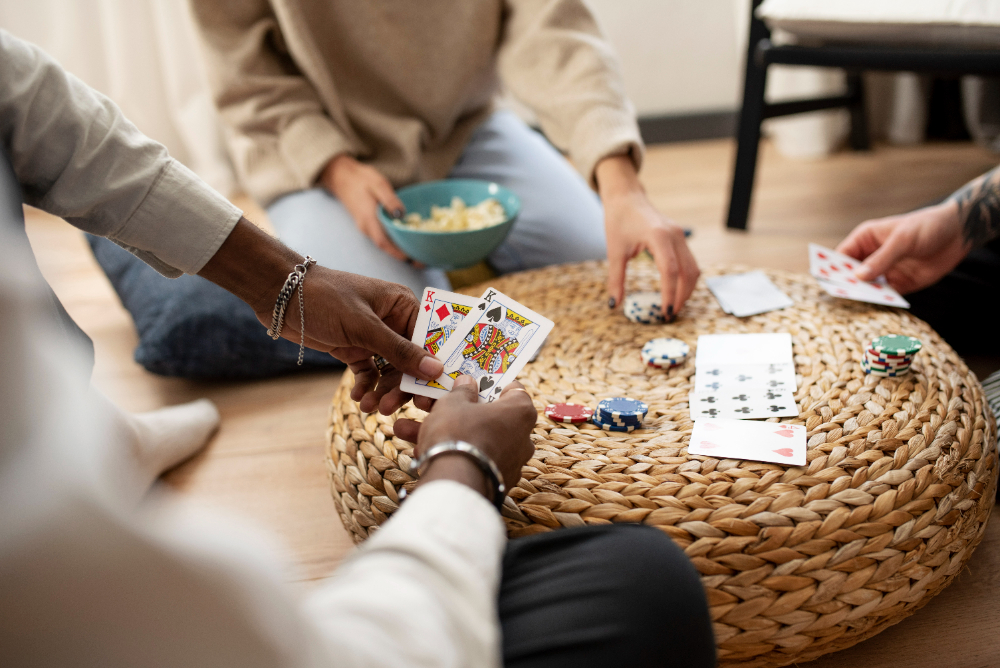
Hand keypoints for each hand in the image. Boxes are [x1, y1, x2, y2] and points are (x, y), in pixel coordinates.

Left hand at [276, 267, 446, 412]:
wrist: (281, 296)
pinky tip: (358, 397)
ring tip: (369, 406)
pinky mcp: (355, 348)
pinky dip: (366, 386)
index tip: (431, 393)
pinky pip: (369, 373)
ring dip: (382, 390)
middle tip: (389, 407)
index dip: (431, 367)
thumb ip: (400, 350)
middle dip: (401, 385)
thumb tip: (436, 369)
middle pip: (409, 360)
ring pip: (389, 371)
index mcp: (403, 305)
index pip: (428, 339)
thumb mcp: (364, 326)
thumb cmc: (325, 298)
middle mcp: (393, 321)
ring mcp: (373, 336)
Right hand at [321, 154, 409, 260]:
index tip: (413, 258)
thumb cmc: (361, 178)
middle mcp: (366, 227)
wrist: (341, 177)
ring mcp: (366, 227)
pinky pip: (383, 238)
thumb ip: (390, 199)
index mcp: (368, 218)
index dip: (398, 252)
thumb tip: (401, 214)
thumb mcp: (378, 184)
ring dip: (400, 251)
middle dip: (403, 256)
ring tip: (418, 255)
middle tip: (422, 261)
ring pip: (384, 244)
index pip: (383, 242)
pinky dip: (395, 243)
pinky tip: (407, 242)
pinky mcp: (368, 225)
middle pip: (386, 247)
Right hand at [394, 377, 536, 495]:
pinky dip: (452, 457)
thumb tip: (467, 382)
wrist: (455, 484)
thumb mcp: (453, 403)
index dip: (491, 384)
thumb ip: (462, 391)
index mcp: (520, 412)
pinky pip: (472, 463)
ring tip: (408, 430)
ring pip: (475, 442)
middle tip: (437, 406)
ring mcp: (511, 464)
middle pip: (490, 418)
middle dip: (460, 412)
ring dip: (447, 435)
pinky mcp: (496, 484)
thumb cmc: (458, 434)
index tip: (474, 383)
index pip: (513, 390)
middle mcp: (523, 439)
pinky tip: (421, 453)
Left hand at [596, 155, 699, 319]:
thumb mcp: (614, 251)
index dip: (670, 294)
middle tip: (669, 314)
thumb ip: (616, 279)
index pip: (670, 271)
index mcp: (658, 236)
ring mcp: (680, 235)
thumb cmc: (618, 220)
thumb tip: (613, 304)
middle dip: (681, 296)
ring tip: (674, 306)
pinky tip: (676, 291)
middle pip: (687, 272)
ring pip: (693, 268)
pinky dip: (686, 278)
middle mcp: (674, 235)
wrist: (626, 197)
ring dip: (686, 289)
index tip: (665, 312)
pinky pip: (690, 262)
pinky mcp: (680, 237)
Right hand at [836, 201, 968, 293]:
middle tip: (839, 295)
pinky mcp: (899, 285)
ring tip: (857, 302)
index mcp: (866, 239)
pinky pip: (885, 296)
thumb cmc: (927, 227)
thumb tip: (858, 277)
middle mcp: (871, 257)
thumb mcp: (903, 239)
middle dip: (845, 284)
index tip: (824, 280)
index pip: (841, 256)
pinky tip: (879, 305)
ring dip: (863, 295)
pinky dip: (881, 301)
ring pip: (867, 287)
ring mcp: (885, 272)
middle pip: (851, 274)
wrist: (958, 234)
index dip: (831, 267)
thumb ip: (882, 259)